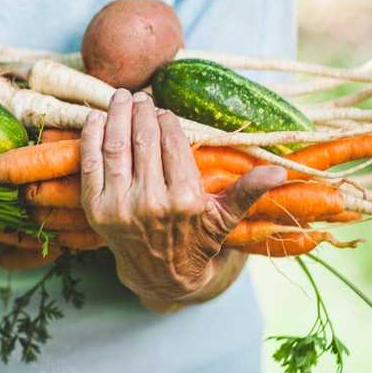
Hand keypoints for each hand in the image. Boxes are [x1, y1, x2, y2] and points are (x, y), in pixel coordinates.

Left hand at [80, 90, 286, 303]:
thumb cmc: (196, 240)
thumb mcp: (224, 218)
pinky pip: (90, 164)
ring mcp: (120, 206)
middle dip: (141, 112)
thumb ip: (248, 190)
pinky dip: (91, 137)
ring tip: (120, 98)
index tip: (164, 110)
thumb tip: (280, 171)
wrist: (158, 275)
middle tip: (140, 97)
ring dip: (116, 116)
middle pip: (144, 140)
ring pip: (116, 147)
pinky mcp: (96, 209)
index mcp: (186, 199)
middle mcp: (151, 202)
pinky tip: (95, 117)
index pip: (173, 144)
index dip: (166, 120)